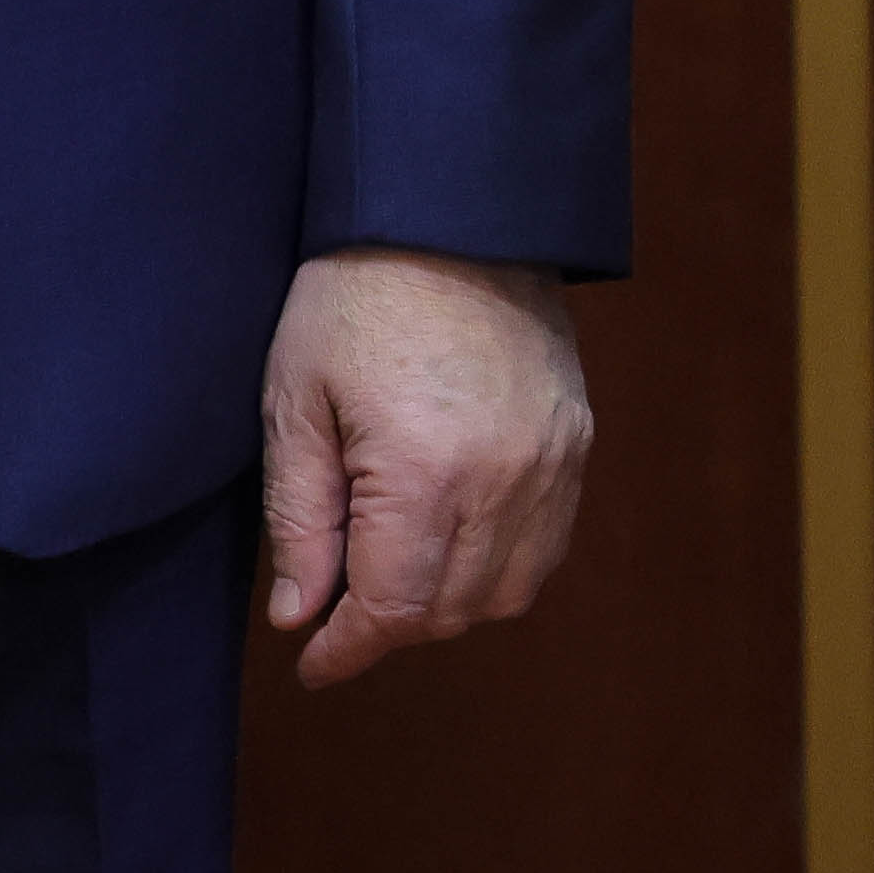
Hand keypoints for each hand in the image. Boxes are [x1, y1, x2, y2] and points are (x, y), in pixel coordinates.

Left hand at [261, 250, 592, 687]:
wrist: (453, 208)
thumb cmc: (355, 296)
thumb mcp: (296, 401)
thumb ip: (299, 519)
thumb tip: (300, 616)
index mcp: (422, 471)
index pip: (392, 609)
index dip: (347, 651)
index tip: (313, 664)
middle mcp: (501, 478)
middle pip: (449, 611)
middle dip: (389, 627)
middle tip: (339, 609)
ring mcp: (551, 459)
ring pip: (508, 591)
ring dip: (449, 605)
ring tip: (398, 576)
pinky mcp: (576, 438)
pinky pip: (549, 544)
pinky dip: (503, 566)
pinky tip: (457, 542)